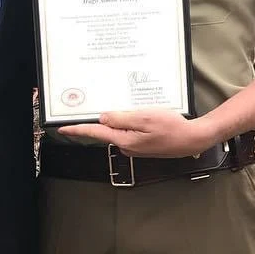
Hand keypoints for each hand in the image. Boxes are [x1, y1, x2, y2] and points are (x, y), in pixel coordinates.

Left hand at [58, 109, 217, 157]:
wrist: (192, 139)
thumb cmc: (172, 128)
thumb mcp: (145, 117)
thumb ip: (121, 118)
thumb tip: (102, 118)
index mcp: (124, 140)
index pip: (95, 133)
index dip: (77, 130)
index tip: (62, 129)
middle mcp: (126, 146)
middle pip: (107, 130)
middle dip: (104, 118)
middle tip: (109, 106)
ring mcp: (134, 147)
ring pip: (120, 129)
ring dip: (122, 119)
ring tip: (137, 109)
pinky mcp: (141, 144)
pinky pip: (129, 131)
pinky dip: (131, 122)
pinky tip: (143, 115)